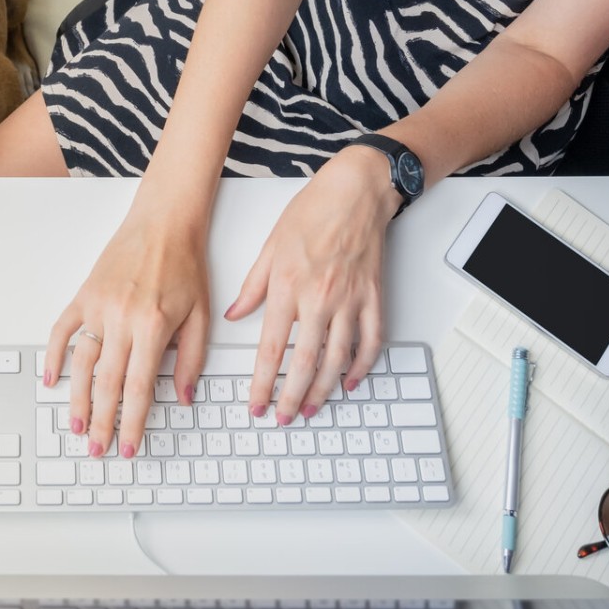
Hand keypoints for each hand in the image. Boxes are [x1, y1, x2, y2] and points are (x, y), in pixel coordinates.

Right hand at [43, 201, 210, 457]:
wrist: (164, 222)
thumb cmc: (184, 264)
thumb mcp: (201, 315)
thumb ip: (192, 359)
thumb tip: (183, 397)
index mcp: (153, 326)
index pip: (138, 389)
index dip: (132, 423)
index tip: (128, 447)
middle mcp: (122, 319)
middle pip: (107, 384)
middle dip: (102, 423)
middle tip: (98, 449)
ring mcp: (98, 306)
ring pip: (82, 363)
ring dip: (77, 399)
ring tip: (77, 427)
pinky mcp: (84, 294)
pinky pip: (62, 330)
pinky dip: (53, 355)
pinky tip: (50, 379)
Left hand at [225, 146, 400, 423]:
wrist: (357, 190)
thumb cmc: (313, 211)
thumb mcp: (270, 246)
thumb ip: (252, 286)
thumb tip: (234, 314)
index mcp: (289, 286)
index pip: (272, 349)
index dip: (263, 384)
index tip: (256, 405)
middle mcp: (320, 298)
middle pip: (306, 363)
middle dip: (292, 397)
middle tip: (283, 418)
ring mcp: (351, 300)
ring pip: (339, 359)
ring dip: (324, 390)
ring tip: (311, 408)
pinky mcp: (374, 297)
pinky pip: (371, 341)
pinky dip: (363, 366)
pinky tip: (352, 381)